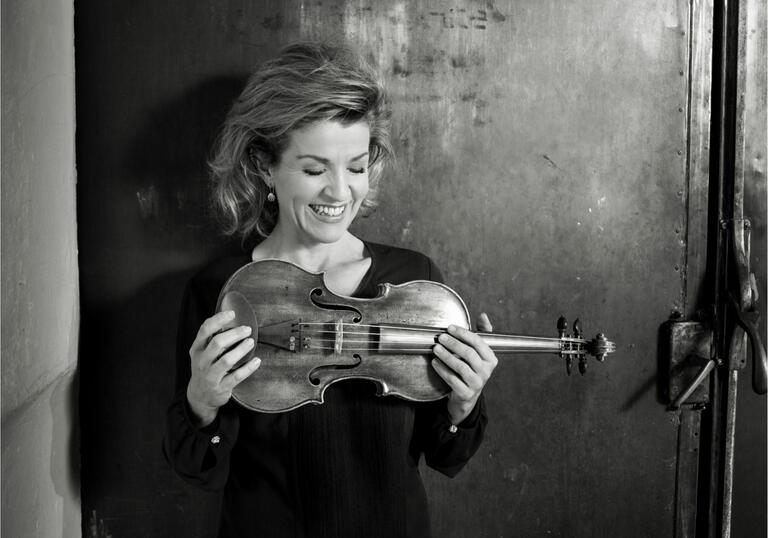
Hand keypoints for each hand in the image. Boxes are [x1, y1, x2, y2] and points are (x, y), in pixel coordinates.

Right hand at [186, 310, 260, 426]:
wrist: (200, 395)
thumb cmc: (206, 367)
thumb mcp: (203, 352)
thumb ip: (212, 337)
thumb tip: (232, 317)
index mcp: (197, 349)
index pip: (205, 330)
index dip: (218, 319)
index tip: (232, 313)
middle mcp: (202, 361)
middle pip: (217, 343)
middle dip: (234, 334)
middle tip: (247, 329)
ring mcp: (210, 375)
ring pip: (227, 360)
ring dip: (241, 349)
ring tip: (251, 342)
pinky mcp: (221, 387)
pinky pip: (236, 377)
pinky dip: (248, 368)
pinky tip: (257, 361)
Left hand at [431, 312, 496, 424]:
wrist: (466, 395)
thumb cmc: (471, 368)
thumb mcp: (479, 352)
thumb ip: (481, 333)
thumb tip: (483, 316)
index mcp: (491, 359)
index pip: (478, 342)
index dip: (463, 333)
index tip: (450, 328)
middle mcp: (486, 371)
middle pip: (469, 354)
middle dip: (453, 344)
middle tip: (440, 337)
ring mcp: (477, 384)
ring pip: (461, 367)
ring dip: (446, 356)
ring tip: (436, 348)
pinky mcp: (466, 393)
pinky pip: (452, 380)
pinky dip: (442, 370)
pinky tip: (435, 362)